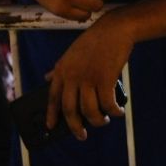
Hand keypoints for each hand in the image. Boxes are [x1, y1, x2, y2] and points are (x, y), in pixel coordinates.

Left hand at [44, 14, 132, 140]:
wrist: (114, 30)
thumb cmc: (93, 42)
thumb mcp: (71, 54)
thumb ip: (59, 68)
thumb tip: (47, 78)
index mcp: (62, 70)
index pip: (52, 97)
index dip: (51, 114)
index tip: (50, 127)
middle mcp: (72, 77)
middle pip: (70, 110)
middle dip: (76, 127)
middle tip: (82, 135)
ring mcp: (88, 79)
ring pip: (89, 110)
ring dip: (98, 121)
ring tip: (105, 121)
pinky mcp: (105, 79)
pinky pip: (107, 104)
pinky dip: (114, 111)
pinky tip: (118, 112)